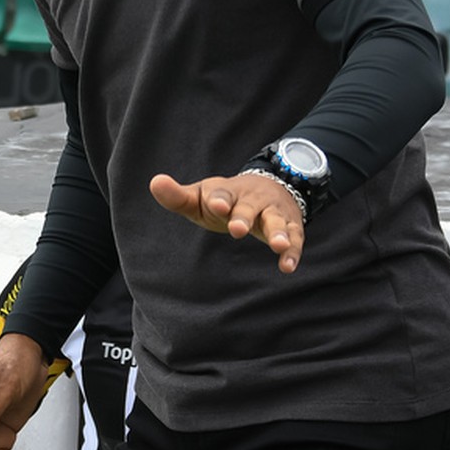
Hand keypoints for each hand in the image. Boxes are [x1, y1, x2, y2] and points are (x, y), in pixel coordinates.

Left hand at [149, 171, 304, 272]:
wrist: (267, 187)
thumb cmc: (224, 199)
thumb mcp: (201, 197)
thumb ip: (178, 197)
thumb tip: (155, 182)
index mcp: (226, 192)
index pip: (221, 194)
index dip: (219, 199)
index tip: (216, 205)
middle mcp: (251, 199)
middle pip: (248, 207)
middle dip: (243, 217)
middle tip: (237, 230)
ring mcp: (272, 212)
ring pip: (276, 221)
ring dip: (278, 232)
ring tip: (278, 245)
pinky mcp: (290, 225)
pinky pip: (295, 237)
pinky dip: (293, 251)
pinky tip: (288, 266)